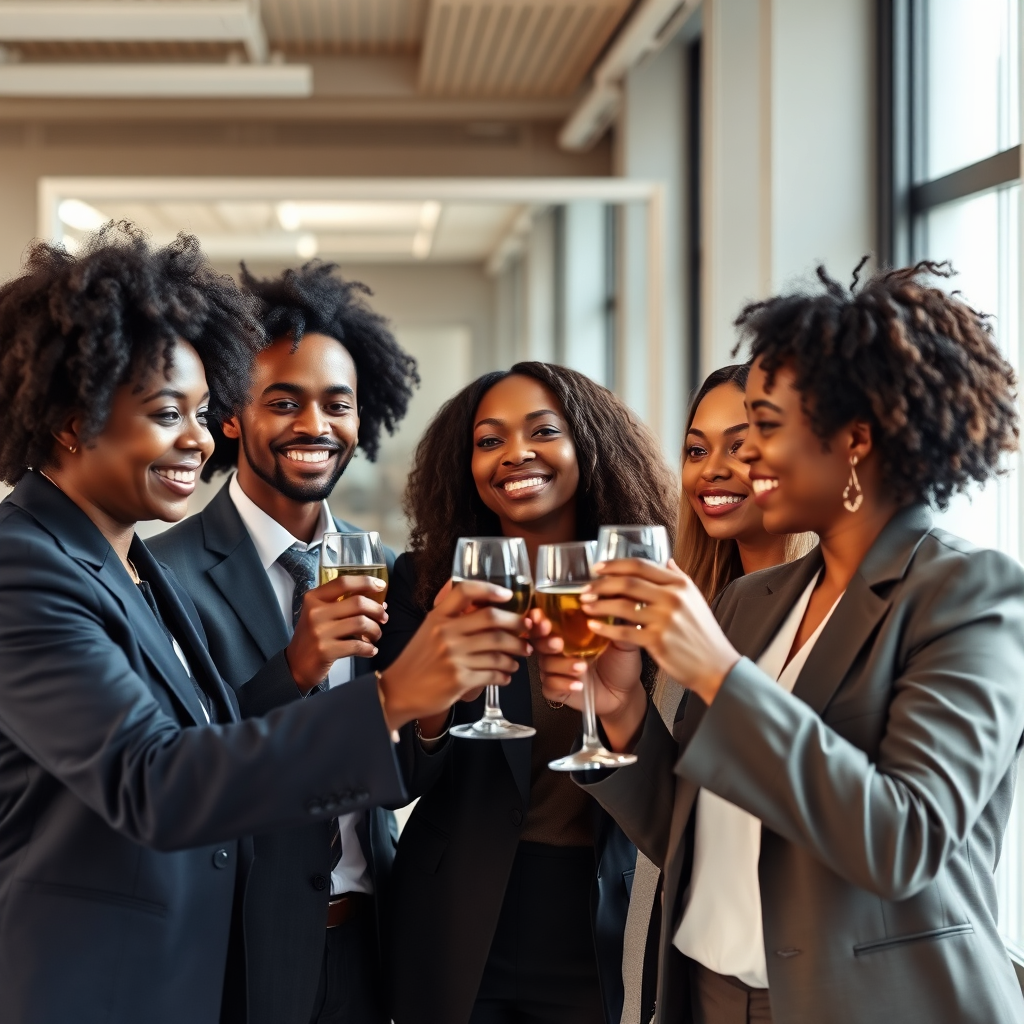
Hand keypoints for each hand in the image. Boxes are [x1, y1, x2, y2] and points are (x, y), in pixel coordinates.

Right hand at [285, 575, 388, 692]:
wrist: (296, 665)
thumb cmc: (314, 636)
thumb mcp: (320, 614)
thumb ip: (342, 604)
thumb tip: (379, 601)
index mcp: (314, 598)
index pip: (343, 582)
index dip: (366, 582)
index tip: (381, 586)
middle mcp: (315, 612)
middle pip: (358, 602)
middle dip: (377, 610)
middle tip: (384, 617)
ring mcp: (319, 632)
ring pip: (361, 623)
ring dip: (375, 630)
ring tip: (376, 635)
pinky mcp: (325, 651)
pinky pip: (357, 645)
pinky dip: (369, 648)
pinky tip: (371, 650)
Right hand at [378, 581, 530, 731]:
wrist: (398, 691)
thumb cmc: (418, 661)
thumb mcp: (428, 631)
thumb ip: (451, 618)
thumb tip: (484, 606)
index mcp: (438, 618)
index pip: (465, 591)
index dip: (490, 589)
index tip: (509, 595)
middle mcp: (446, 633)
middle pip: (492, 619)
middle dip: (516, 624)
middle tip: (526, 630)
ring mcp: (453, 657)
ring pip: (498, 650)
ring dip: (515, 654)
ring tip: (519, 656)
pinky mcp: (459, 679)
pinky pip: (493, 673)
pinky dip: (504, 675)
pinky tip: (506, 675)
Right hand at [528, 608, 646, 751]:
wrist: (625, 693)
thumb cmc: (621, 663)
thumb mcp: (621, 640)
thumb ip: (613, 623)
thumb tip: (605, 602)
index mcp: (568, 632)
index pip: (546, 620)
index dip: (538, 618)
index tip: (540, 616)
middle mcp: (557, 649)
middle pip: (538, 641)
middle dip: (544, 640)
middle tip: (558, 642)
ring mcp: (554, 669)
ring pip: (545, 663)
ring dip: (562, 664)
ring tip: (582, 666)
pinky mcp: (555, 688)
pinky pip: (550, 685)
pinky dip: (563, 683)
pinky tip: (579, 684)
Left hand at [580, 558, 739, 704]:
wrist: (717, 666)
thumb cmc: (703, 634)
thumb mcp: (695, 599)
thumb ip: (678, 577)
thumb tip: (666, 560)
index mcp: (680, 584)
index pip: (641, 565)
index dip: (615, 564)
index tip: (597, 567)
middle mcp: (673, 598)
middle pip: (628, 582)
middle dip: (601, 584)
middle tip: (585, 588)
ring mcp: (665, 619)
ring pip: (622, 606)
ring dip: (599, 604)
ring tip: (585, 605)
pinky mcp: (658, 641)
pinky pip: (624, 632)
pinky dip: (605, 629)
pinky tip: (593, 627)